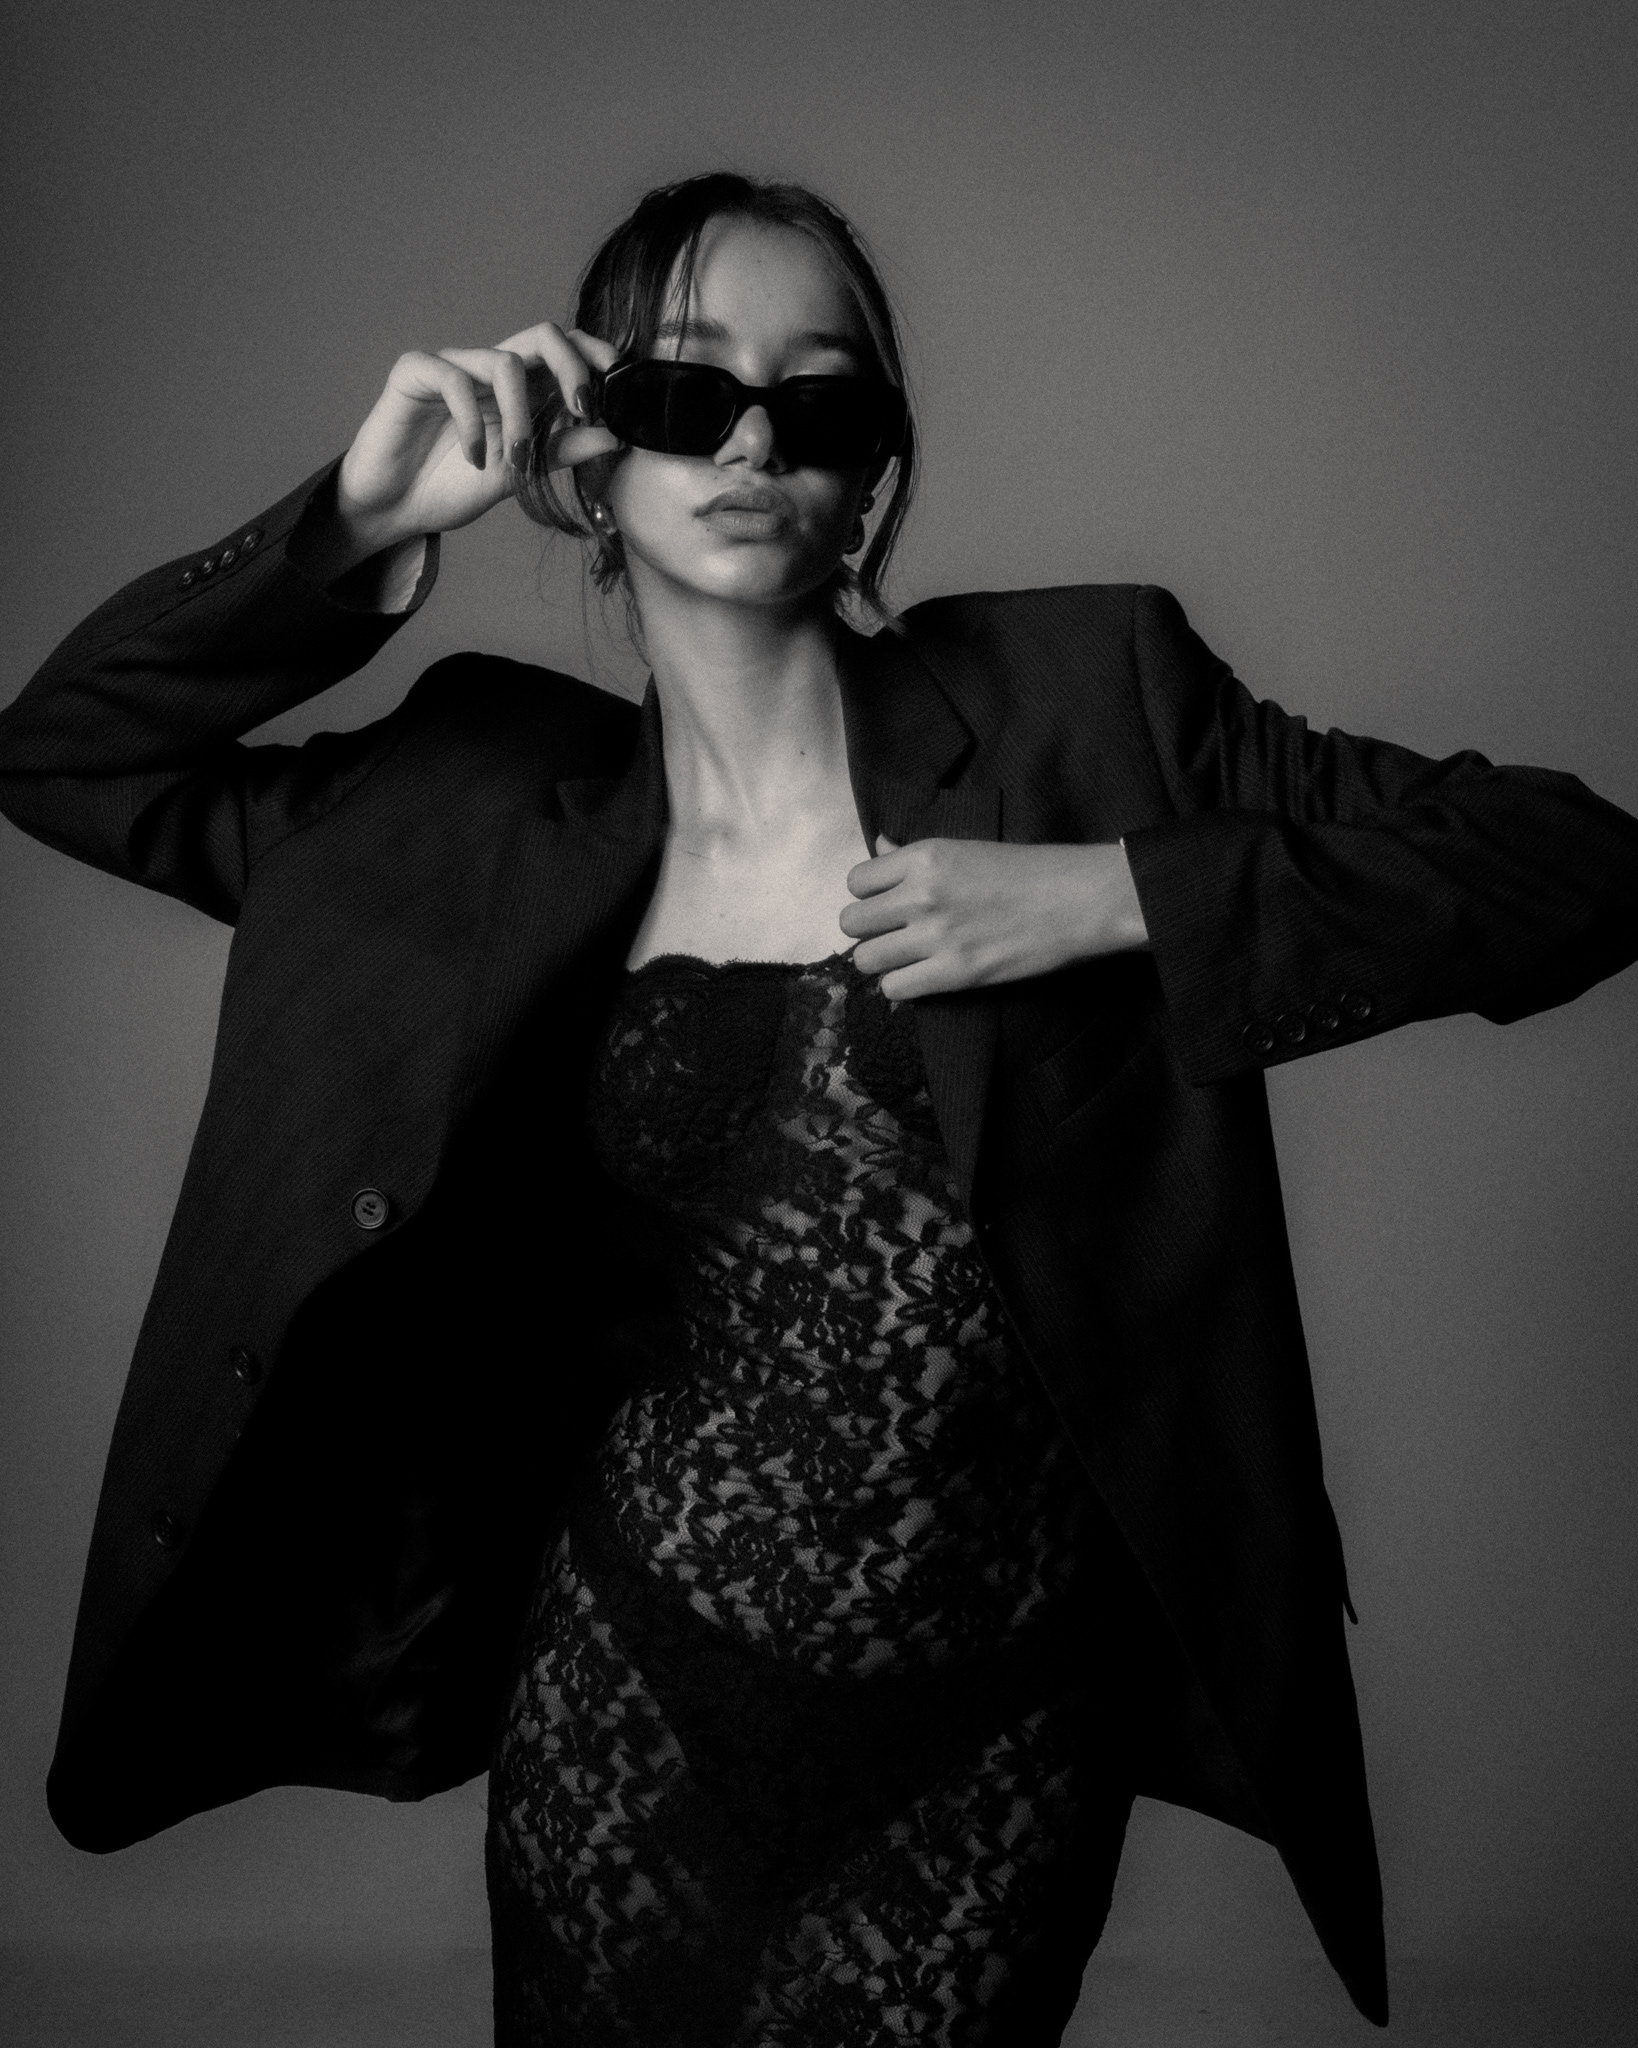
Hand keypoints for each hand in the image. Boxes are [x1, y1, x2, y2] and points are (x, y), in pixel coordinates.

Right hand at [327, 323, 623, 568]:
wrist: (394, 510)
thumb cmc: (451, 487)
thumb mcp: (518, 475)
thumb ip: (560, 452)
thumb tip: (614, 436)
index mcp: (516, 389)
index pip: (561, 350)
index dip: (593, 355)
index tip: (619, 384)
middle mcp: (487, 370)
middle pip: (542, 335)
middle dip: (572, 367)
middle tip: (583, 410)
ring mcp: (451, 367)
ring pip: (504, 363)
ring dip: (521, 417)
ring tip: (515, 460)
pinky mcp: (413, 373)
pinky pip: (453, 379)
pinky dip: (472, 424)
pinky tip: (474, 458)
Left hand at [840, 835, 1149, 998]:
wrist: (1080, 900)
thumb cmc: (1031, 870)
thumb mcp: (968, 848)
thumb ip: (916, 854)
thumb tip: (880, 847)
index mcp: (925, 856)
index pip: (857, 881)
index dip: (868, 895)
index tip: (887, 904)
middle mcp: (921, 894)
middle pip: (853, 923)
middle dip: (869, 931)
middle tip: (894, 935)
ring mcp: (936, 935)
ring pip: (866, 959)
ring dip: (882, 962)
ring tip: (907, 959)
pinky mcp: (954, 973)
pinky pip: (894, 988)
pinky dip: (902, 986)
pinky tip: (922, 977)